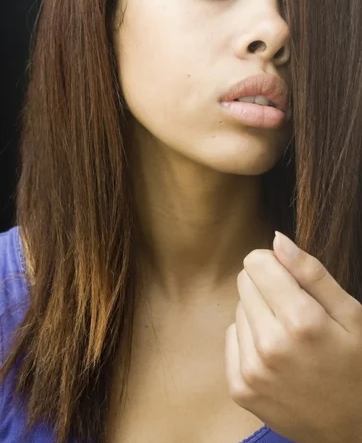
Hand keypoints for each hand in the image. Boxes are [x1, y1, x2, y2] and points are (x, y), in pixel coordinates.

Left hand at [225, 232, 361, 442]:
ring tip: (288, 336)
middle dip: (267, 287)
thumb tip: (276, 239)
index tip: (289, 277)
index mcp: (301, 322)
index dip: (274, 264)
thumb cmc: (357, 366)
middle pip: (244, 282)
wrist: (353, 430)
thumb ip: (312, 273)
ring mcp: (252, 371)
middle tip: (294, 311)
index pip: (256, 263)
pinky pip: (231, 337)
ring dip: (259, 314)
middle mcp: (270, 346)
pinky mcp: (240, 389)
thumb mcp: (350, 314)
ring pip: (238, 309)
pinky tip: (275, 354)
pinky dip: (249, 339)